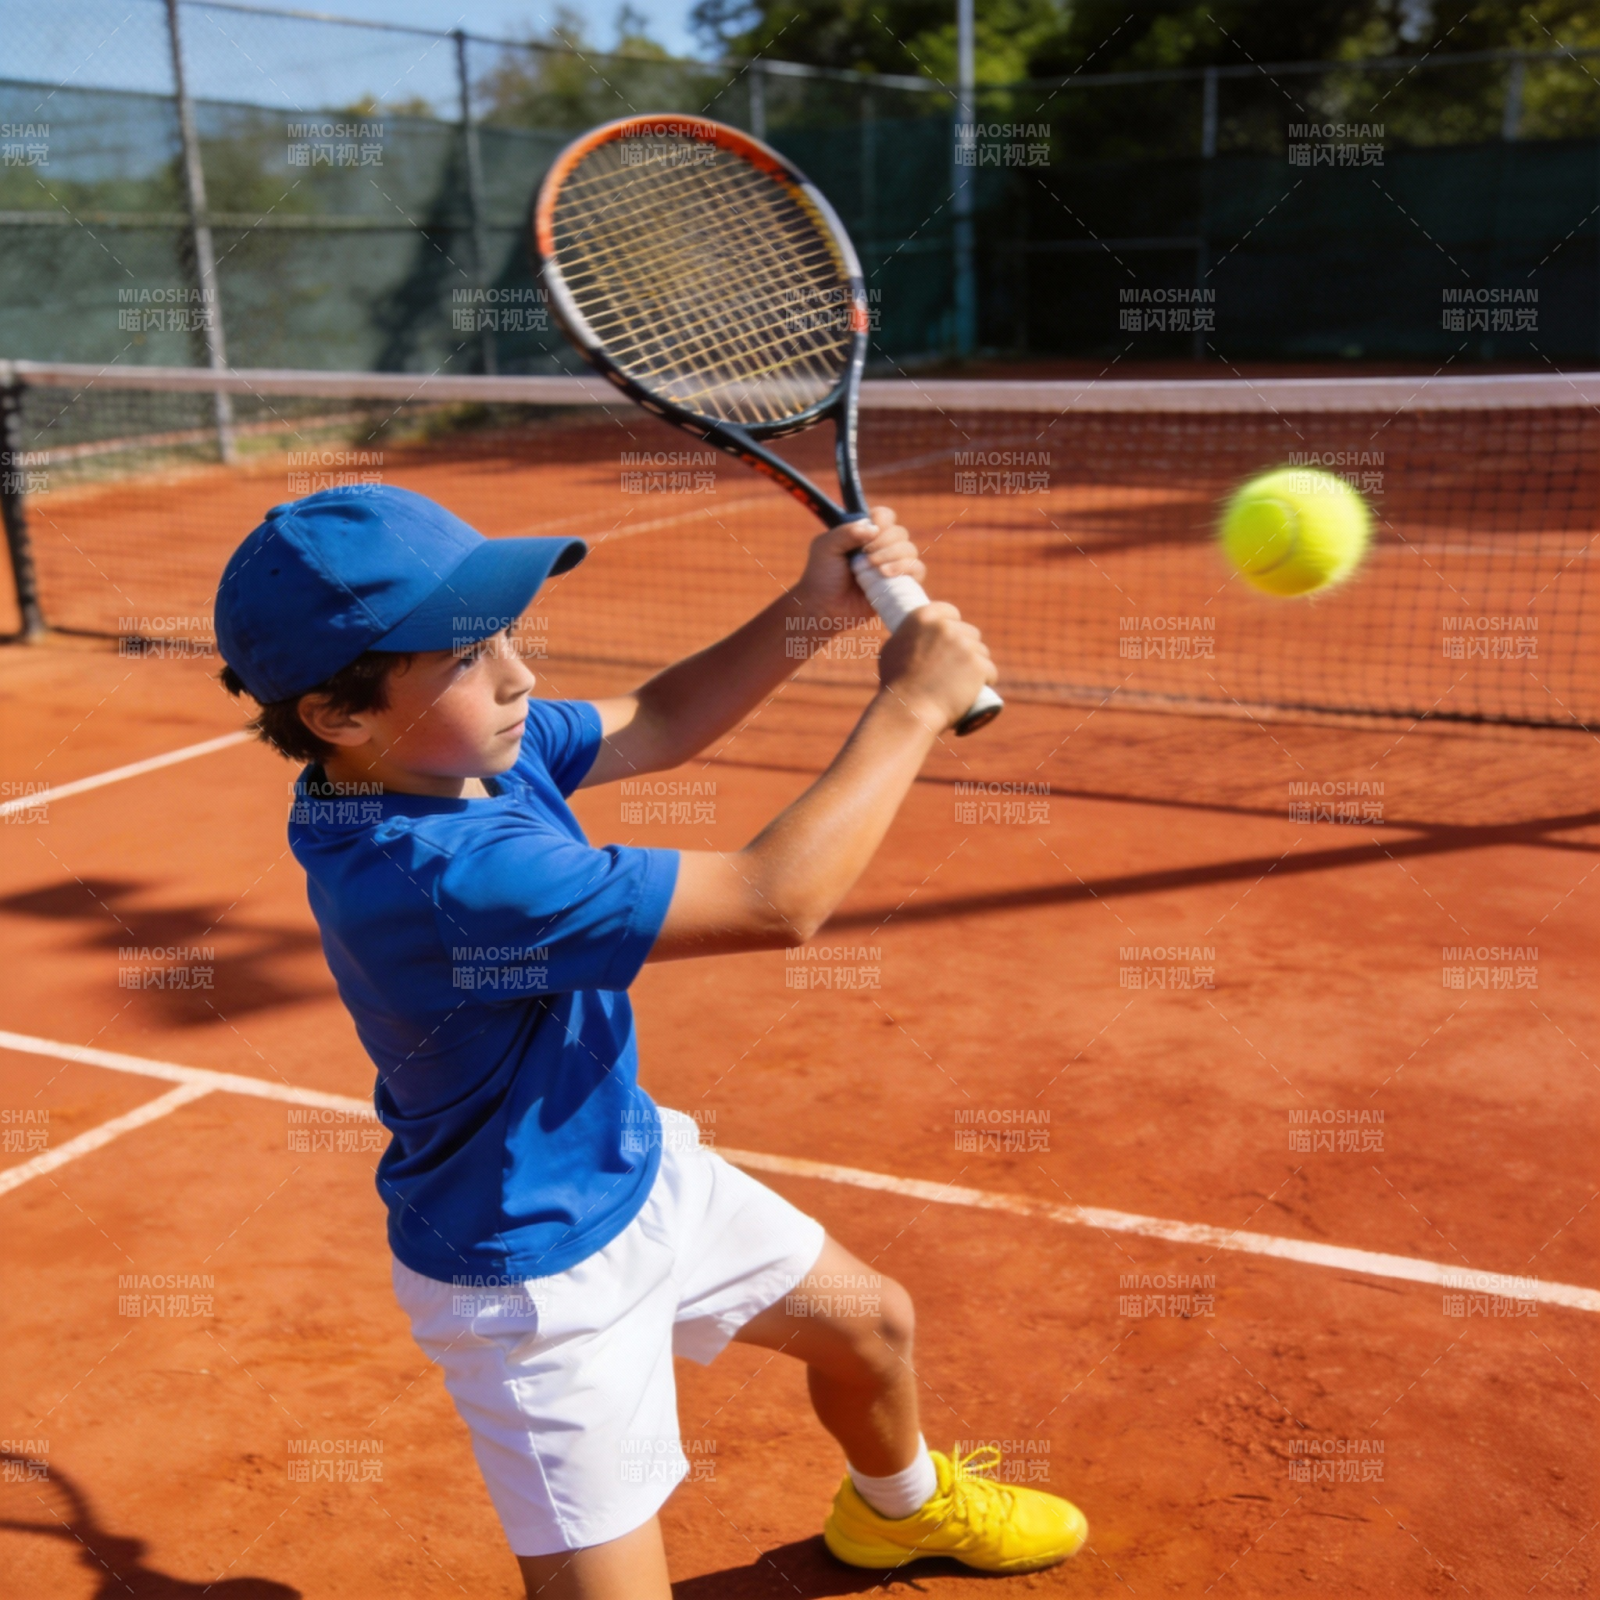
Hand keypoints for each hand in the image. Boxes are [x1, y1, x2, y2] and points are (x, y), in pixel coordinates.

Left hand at [790, 506, 926, 627]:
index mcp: (865, 534)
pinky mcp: (900, 584)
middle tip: (865, 555)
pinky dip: (905, 568)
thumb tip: (874, 529)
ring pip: (909, 550)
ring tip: (875, 569)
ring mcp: (892, 566)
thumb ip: (847, 531)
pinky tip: (886, 575)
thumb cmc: (822, 577)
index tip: (871, 530)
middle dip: (884, 542)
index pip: (885, 516)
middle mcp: (881, 548)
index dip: (881, 520)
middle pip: (900, 533)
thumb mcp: (826, 547)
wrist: (824, 607)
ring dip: (892, 556)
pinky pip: (917, 569)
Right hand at [877, 602, 995, 731]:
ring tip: (966, 683)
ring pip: (982, 652)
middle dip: (968, 648)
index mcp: (923, 618)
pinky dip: (987, 680)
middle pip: (970, 632)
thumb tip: (916, 633)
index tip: (955, 638)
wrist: (908, 710)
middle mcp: (945, 627)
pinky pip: (990, 670)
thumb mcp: (892, 650)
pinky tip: (979, 689)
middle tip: (960, 668)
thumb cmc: (895, 686)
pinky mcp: (978, 665)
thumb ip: (907, 637)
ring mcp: (963, 645)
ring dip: (978, 665)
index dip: (955, 625)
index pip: (950, 612)